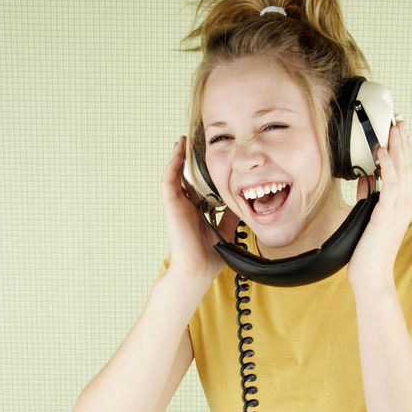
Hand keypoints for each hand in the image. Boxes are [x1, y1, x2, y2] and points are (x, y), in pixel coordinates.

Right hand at [160, 136, 237, 279]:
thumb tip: (243, 202)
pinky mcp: (171, 205)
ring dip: (177, 157)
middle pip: (185, 177)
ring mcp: (177, 205)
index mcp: (196, 211)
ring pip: (174, 175)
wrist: (198, 270)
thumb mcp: (226, 229)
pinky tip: (178, 150)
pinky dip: (173, 164)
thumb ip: (231, 215)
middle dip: (188, 160)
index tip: (209, 158)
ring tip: (182, 141)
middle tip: (194, 143)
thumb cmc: (209, 256)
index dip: (201, 171)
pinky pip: (169, 180)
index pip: (197, 186)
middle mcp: (185, 206)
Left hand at [347, 121, 411, 288]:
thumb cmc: (368, 252)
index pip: (405, 172)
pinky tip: (382, 151)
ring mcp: (398, 209)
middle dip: (402, 142)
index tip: (397, 133)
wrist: (371, 276)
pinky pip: (391, 183)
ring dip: (397, 147)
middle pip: (408, 166)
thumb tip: (364, 180)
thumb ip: (368, 198)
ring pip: (402, 170)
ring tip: (392, 128)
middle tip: (398, 121)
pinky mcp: (388, 213)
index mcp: (400, 206)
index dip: (403, 151)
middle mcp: (404, 205)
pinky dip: (388, 165)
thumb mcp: (367, 218)